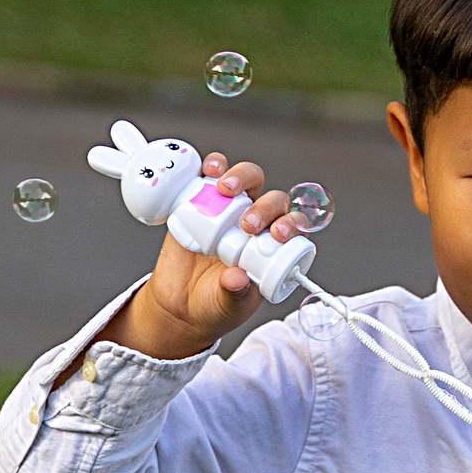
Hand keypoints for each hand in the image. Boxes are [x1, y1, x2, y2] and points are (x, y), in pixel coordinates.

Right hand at [101, 153, 303, 360]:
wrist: (179, 305)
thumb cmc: (215, 305)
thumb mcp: (228, 306)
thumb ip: (234, 294)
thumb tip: (236, 278)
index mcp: (272, 248)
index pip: (292, 227)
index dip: (291, 224)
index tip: (277, 234)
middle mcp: (255, 225)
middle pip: (272, 200)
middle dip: (264, 206)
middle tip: (246, 224)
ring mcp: (229, 210)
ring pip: (246, 180)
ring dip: (241, 176)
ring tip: (225, 189)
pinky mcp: (201, 202)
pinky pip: (211, 176)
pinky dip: (211, 166)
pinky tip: (207, 170)